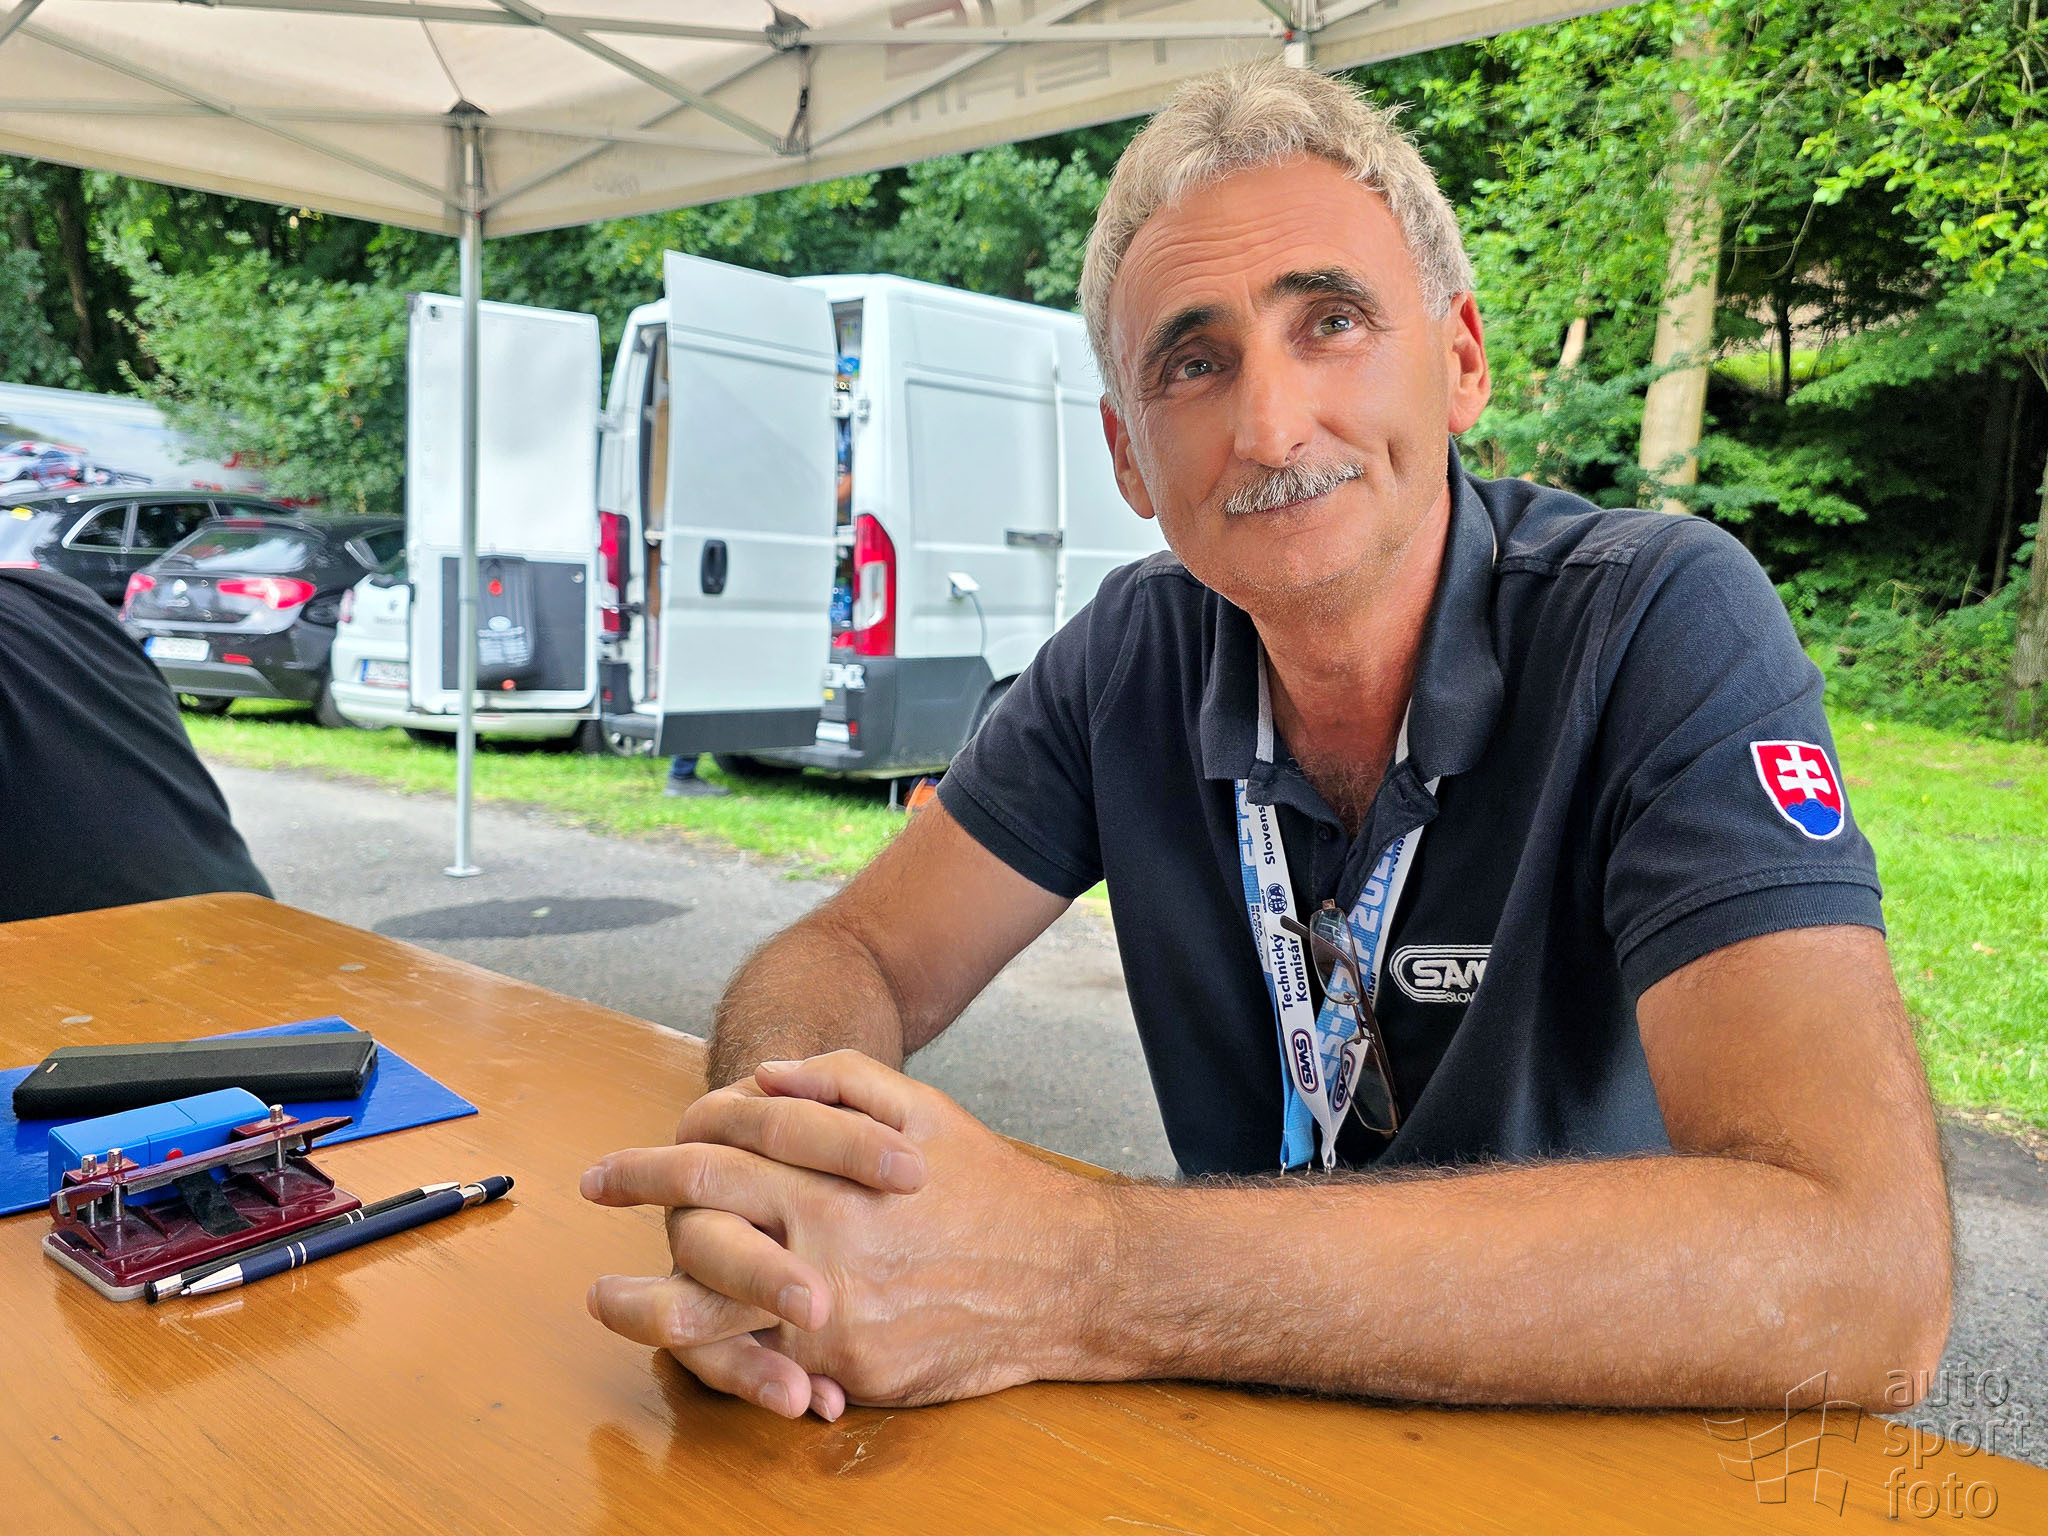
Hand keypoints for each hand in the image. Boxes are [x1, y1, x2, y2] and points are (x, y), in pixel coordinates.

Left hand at [582, 1051, 1110, 1413]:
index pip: (707, 1164)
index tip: (605, 1174)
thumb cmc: (989, 1185)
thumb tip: (764, 1076)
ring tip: (608, 1303)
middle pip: (692, 1237)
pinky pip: (773, 1365)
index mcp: (825, 1176)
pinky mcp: (854, 1365)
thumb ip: (841, 1081)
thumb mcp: (925, 1108)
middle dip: (631, 1228)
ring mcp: (832, 1312)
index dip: (645, 1167)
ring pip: (709, 1319)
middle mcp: (819, 1242)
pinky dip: (732, 1359)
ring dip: (646, 1310)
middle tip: (591, 1238)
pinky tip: (701, 1352)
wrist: (1063, 1275)